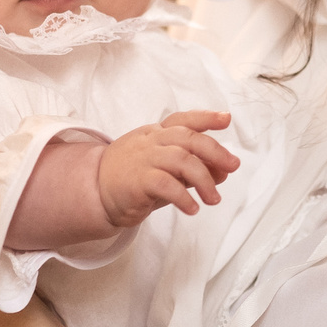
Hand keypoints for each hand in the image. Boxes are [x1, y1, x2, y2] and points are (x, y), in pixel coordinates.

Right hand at [95, 110, 239, 225]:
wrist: (94, 193)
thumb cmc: (132, 180)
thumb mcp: (166, 170)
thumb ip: (192, 168)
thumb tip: (224, 170)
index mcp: (156, 133)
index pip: (183, 119)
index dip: (206, 118)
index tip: (226, 119)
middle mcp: (151, 141)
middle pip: (188, 138)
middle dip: (215, 151)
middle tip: (232, 166)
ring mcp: (143, 159)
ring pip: (182, 160)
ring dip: (204, 180)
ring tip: (214, 199)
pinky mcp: (137, 180)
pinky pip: (166, 184)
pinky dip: (184, 197)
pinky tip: (192, 209)